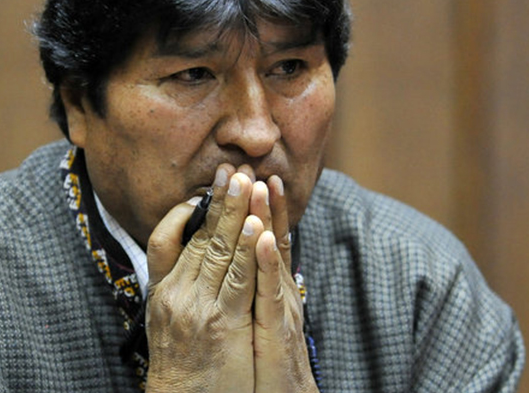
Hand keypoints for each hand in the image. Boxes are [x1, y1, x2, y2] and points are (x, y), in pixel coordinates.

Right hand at [146, 167, 262, 392]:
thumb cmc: (180, 369)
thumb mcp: (166, 324)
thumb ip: (178, 289)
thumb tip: (192, 259)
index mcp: (160, 293)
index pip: (163, 240)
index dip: (184, 211)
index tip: (202, 189)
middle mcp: (174, 294)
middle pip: (197, 236)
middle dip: (218, 200)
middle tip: (233, 168)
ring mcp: (197, 308)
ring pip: (219, 250)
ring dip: (236, 212)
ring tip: (248, 181)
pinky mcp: (223, 324)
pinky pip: (238, 280)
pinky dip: (250, 251)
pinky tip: (258, 226)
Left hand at [252, 176, 319, 392]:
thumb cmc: (262, 363)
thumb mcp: (255, 317)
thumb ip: (251, 287)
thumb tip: (249, 262)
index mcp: (270, 286)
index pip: (264, 237)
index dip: (259, 207)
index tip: (251, 176)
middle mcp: (278, 290)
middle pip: (268, 237)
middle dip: (259, 201)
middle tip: (251, 166)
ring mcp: (280, 307)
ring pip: (272, 256)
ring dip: (268, 219)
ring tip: (262, 186)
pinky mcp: (278, 329)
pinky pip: (272, 292)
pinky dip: (268, 263)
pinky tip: (263, 239)